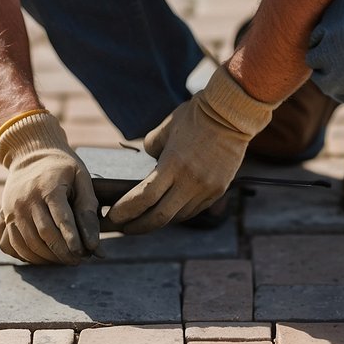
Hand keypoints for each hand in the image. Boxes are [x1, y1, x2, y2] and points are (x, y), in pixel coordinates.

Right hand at [0, 110, 101, 264]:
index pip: (62, 220)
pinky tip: (45, 256)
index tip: (86, 252)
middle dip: (63, 252)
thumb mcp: (81, 178)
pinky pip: (13, 245)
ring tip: (65, 259)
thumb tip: (94, 245)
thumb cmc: (62, 168)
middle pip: (45, 235)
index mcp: (48, 186)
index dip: (74, 240)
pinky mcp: (4, 217)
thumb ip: (88, 209)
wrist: (30, 154)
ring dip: (48, 258)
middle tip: (78, 260)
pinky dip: (30, 256)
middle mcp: (26, 199)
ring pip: (29, 244)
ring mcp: (12, 209)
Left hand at [106, 66, 277, 233]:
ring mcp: (206, 189)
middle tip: (122, 228)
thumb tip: (148, 162)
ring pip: (178, 217)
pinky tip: (167, 211)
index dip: (125, 212)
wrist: (232, 115)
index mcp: (173, 164)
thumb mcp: (166, 128)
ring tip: (142, 220)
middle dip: (137, 227)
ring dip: (158, 221)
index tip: (111, 217)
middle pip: (159, 217)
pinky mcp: (218, 191)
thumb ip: (151, 148)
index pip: (143, 198)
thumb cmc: (195, 116)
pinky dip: (178, 214)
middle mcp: (190, 181)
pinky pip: (194, 210)